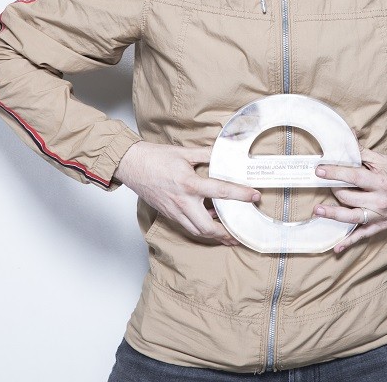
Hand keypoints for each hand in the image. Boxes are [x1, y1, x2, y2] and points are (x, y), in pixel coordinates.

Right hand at [114, 141, 259, 245]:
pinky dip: (199, 227)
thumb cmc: (155, 158)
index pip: (221, 191)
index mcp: (189, 183)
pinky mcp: (168, 214)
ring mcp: (174, 210)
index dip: (240, 194)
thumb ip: (207, 154)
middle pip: (206, 227)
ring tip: (227, 233)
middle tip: (238, 233)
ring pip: (196, 231)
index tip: (254, 196)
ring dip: (212, 234)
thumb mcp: (184, 153)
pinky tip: (207, 219)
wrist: (131, 165)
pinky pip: (187, 226)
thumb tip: (224, 153)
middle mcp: (182, 201)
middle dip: (224, 234)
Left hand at [313, 148, 386, 253]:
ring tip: (318, 211)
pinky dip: (350, 241)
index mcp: (381, 182)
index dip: (334, 173)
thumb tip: (347, 140)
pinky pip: (364, 235)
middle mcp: (380, 201)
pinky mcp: (382, 225)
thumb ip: (362, 152)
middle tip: (323, 184)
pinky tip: (337, 246)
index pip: (353, 177)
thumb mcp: (383, 160)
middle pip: (349, 198)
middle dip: (334, 190)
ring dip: (333, 215)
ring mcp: (380, 215)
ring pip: (352, 218)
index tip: (319, 170)